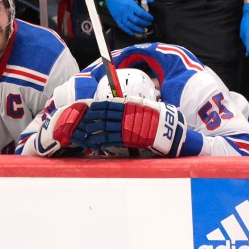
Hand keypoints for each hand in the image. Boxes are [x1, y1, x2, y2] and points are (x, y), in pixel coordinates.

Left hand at [69, 98, 187, 156]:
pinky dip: (99, 141)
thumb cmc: (158, 119)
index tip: (88, 109)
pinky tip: (92, 143)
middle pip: (102, 115)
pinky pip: (109, 139)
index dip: (96, 107)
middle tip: (80, 121)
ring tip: (82, 133)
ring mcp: (125, 126)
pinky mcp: (127, 137)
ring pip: (102, 127)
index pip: (108, 105)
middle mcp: (124, 114)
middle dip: (90, 118)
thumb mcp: (145, 107)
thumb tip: (123, 106)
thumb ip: (132, 106)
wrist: (168, 129)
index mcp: (128, 105)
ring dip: (91, 130)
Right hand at [99, 0, 153, 35]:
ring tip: (143, 30)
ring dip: (137, 29)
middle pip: (137, 21)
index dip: (148, 17)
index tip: (152, 18)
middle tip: (149, 24)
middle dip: (144, 23)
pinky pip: (122, 26)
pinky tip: (133, 33)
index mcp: (130, 5)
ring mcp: (120, 15)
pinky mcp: (116, 17)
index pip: (141, 14)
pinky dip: (128, 31)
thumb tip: (152, 1)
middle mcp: (125, 11)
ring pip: (130, 25)